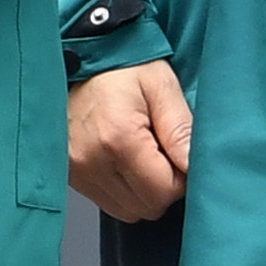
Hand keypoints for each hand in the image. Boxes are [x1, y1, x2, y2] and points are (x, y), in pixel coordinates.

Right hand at [72, 60, 192, 221]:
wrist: (79, 54)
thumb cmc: (120, 65)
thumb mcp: (160, 85)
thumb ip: (181, 129)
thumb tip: (196, 168)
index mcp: (118, 138)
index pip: (164, 192)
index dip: (181, 176)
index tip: (176, 150)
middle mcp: (92, 161)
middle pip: (147, 207)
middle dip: (163, 186)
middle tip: (160, 151)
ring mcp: (76, 171)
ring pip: (128, 210)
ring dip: (142, 191)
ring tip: (140, 153)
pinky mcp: (69, 175)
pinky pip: (107, 202)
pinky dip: (122, 189)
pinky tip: (122, 159)